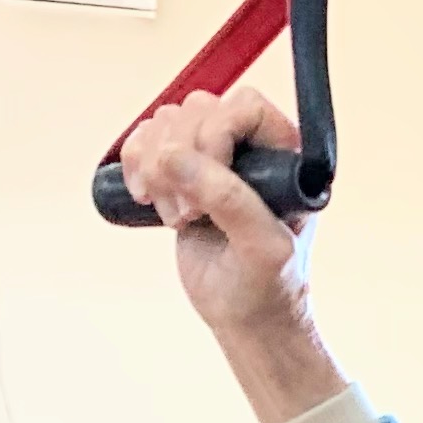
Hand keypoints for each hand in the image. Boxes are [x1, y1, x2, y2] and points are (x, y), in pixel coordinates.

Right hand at [115, 86, 346, 422]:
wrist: (245, 317)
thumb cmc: (269, 286)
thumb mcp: (261, 247)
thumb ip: (227, 198)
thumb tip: (172, 156)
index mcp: (286, 156)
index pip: (244, 106)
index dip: (216, 134)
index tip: (210, 185)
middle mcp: (251, 147)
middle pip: (197, 109)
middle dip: (181, 159)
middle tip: (192, 213)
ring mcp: (213, 157)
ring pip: (167, 121)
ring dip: (157, 167)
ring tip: (178, 215)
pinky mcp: (181, 172)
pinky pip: (145, 140)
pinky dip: (136, 163)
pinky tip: (148, 198)